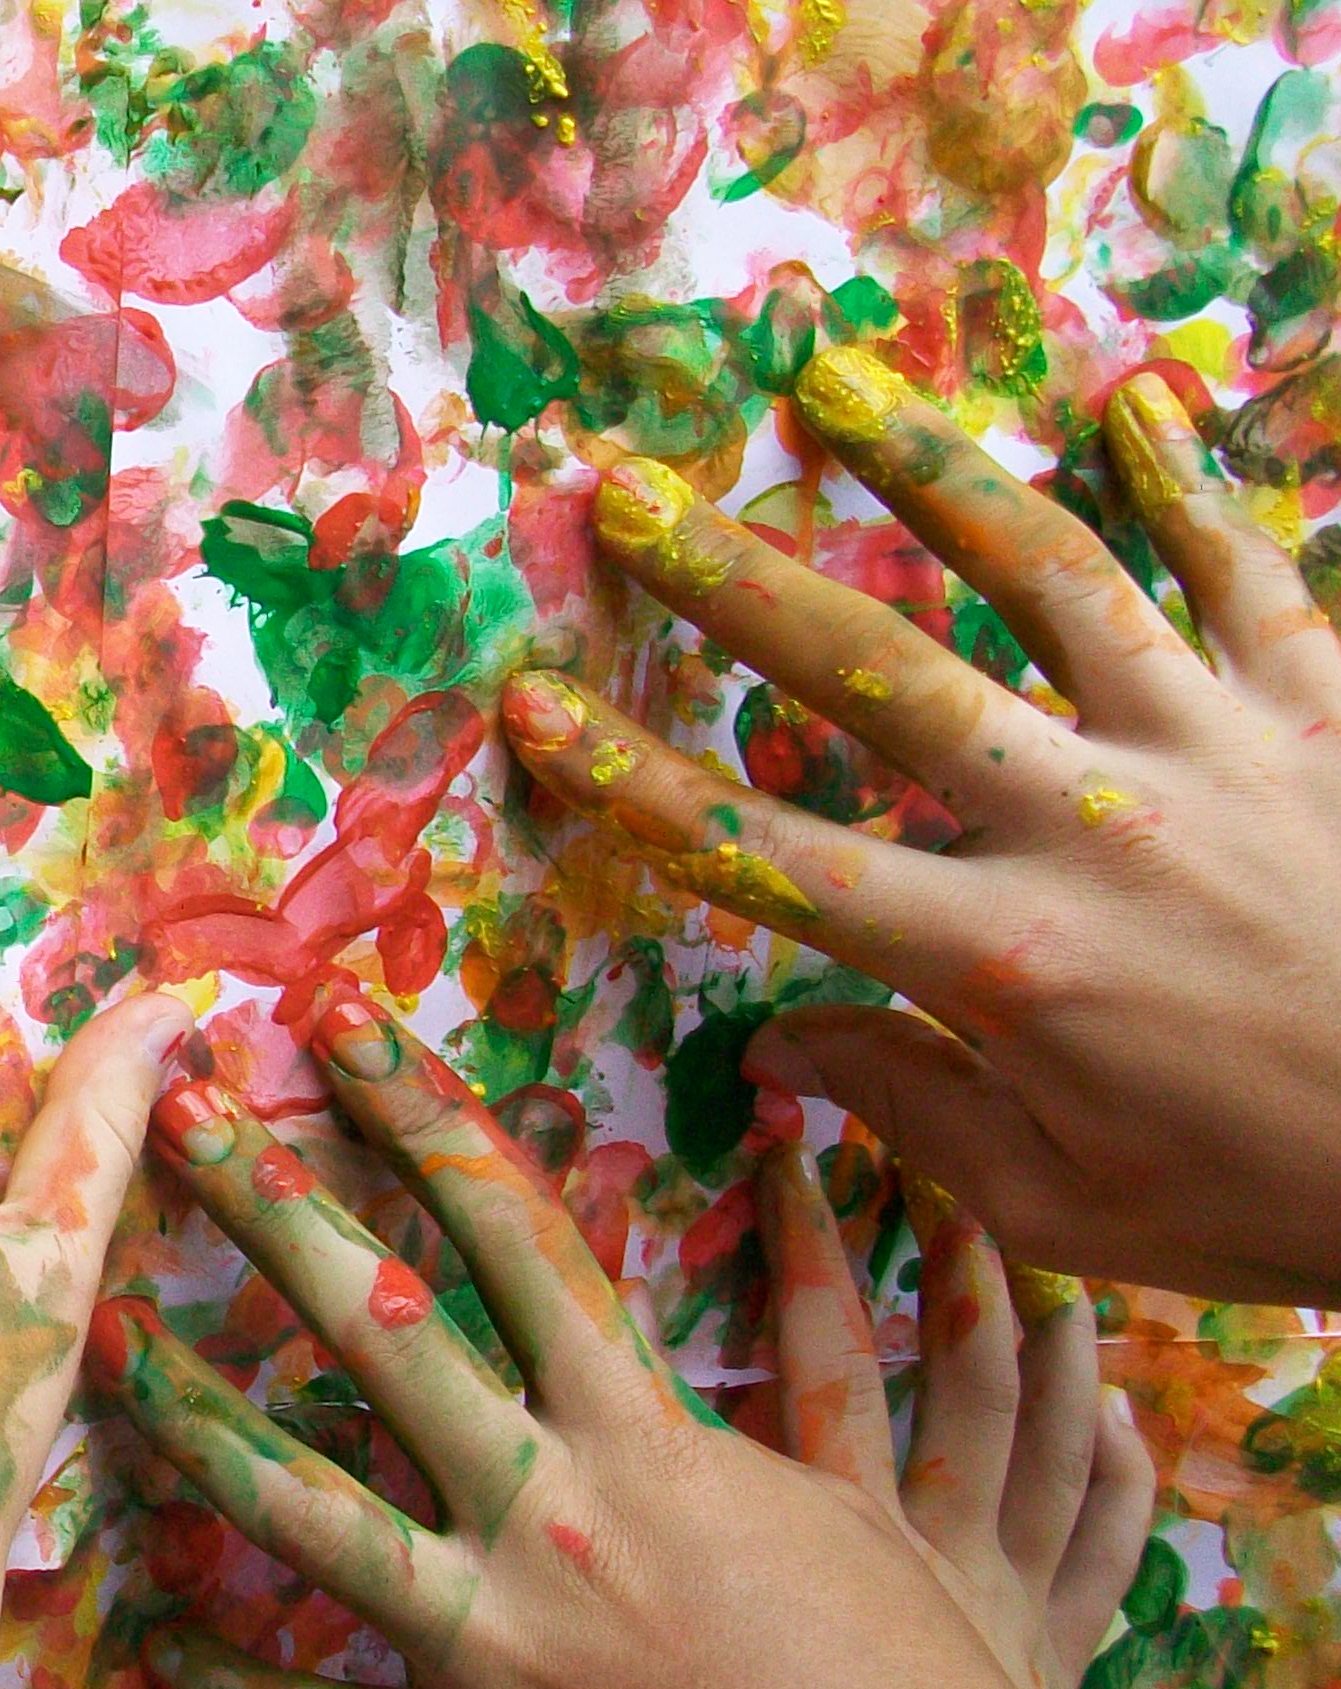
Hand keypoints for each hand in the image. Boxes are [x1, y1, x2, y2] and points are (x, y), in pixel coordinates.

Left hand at [112, 993, 1106, 1688]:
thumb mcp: (854, 1513)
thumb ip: (779, 1404)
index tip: (338, 1019)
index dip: (421, 1116)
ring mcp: (499, 1644)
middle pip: (378, 1323)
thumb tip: (785, 1284)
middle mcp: (553, 1514)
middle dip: (265, 1203)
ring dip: (185, 1419)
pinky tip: (157, 1645)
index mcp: (646, 1440)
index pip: (514, 1234)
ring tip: (95, 1344)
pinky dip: (227, 1685)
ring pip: (300, 1507)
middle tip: (170, 1111)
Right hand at [503, 350, 1340, 1301]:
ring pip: (1047, 575)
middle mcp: (1089, 827)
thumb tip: (780, 1047)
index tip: (528, 703)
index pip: (767, 859)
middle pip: (874, 676)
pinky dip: (1190, 479)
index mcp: (1004, 966)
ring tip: (837, 379)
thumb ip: (917, 1114)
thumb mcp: (1074, 1208)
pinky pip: (1247, 568)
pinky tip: (1137, 398)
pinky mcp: (1328, 705)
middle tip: (629, 489)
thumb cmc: (1286, 1204)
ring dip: (929, 471)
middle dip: (732, 577)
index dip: (633, 779)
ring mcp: (1217, 746)